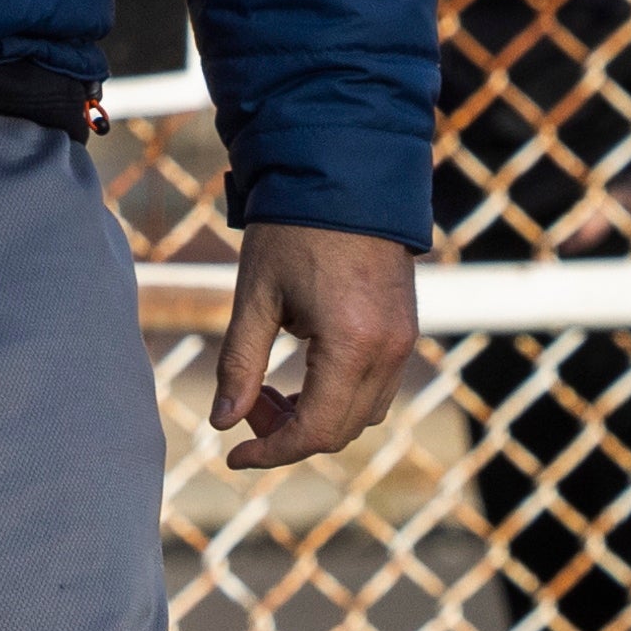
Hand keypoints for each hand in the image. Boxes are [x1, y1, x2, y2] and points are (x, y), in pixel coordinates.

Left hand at [212, 226, 418, 473]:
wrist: (345, 175)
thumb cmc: (293, 231)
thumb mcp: (255, 297)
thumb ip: (239, 365)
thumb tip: (224, 423)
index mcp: (351, 344)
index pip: (315, 430)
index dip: (271, 452)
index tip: (233, 456)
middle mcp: (388, 350)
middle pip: (341, 431)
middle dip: (289, 434)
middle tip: (247, 407)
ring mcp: (404, 341)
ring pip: (364, 415)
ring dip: (318, 418)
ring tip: (273, 389)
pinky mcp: (406, 330)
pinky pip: (378, 388)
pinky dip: (341, 396)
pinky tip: (306, 371)